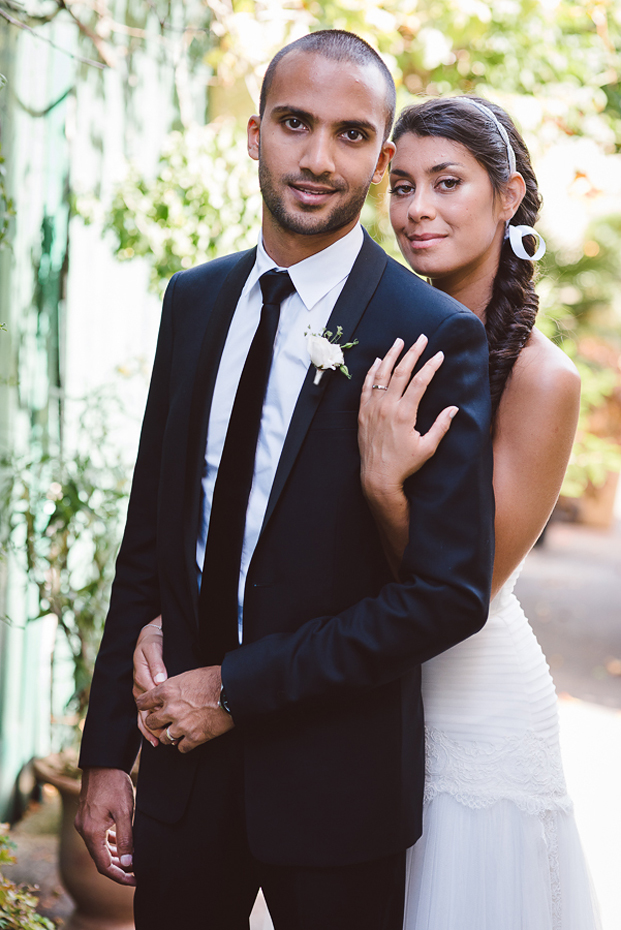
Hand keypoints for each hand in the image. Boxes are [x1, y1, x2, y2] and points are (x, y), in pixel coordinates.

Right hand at [75, 767, 135, 885]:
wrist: (103, 762)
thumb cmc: (114, 784)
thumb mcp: (125, 811)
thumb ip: (127, 838)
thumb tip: (129, 863)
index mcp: (91, 832)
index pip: (104, 865)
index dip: (120, 876)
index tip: (135, 879)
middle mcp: (84, 830)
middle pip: (100, 858)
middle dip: (118, 867)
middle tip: (136, 872)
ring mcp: (83, 822)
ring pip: (99, 847)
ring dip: (114, 855)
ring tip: (132, 860)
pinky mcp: (87, 815)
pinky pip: (97, 836)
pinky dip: (109, 842)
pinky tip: (121, 842)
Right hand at [133, 616, 167, 747]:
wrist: (147, 638)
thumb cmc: (151, 643)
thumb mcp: (153, 649)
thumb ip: (157, 664)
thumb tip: (159, 680)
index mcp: (141, 677)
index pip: (150, 697)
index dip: (160, 709)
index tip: (171, 719)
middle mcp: (138, 688)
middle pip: (144, 711)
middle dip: (154, 725)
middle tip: (166, 738)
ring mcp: (139, 693)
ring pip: (142, 716)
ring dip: (150, 730)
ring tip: (159, 743)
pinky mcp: (143, 695)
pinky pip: (143, 714)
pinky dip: (148, 727)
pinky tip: (154, 739)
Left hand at [135, 666, 233, 753]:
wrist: (232, 691)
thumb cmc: (214, 679)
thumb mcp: (188, 675)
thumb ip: (174, 686)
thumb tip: (167, 692)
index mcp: (167, 691)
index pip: (142, 702)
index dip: (144, 705)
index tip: (147, 707)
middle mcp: (171, 709)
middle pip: (150, 722)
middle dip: (155, 722)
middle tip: (161, 721)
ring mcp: (182, 725)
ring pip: (164, 738)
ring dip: (169, 735)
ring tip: (176, 731)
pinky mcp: (194, 737)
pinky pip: (181, 748)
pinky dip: (184, 744)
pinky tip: (189, 738)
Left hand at [358, 335, 457, 498]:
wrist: (378, 477)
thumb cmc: (404, 465)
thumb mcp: (427, 448)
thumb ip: (441, 426)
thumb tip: (454, 409)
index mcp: (404, 414)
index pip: (419, 382)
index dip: (430, 366)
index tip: (439, 354)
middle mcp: (387, 407)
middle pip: (401, 372)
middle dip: (413, 353)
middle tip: (421, 338)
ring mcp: (373, 408)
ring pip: (381, 375)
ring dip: (391, 356)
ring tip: (399, 341)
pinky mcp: (363, 413)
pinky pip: (366, 387)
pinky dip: (372, 372)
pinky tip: (378, 361)